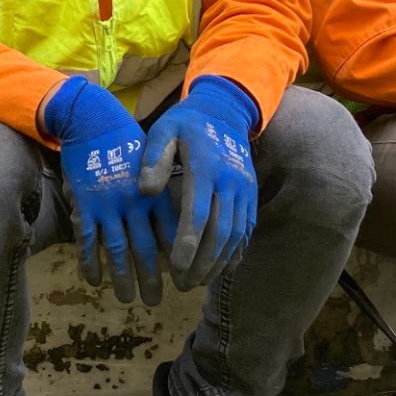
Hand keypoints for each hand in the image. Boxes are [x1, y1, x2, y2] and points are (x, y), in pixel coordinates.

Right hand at [44, 76, 163, 305]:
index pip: (170, 234)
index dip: (178, 259)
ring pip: (116, 251)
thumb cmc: (128, 143)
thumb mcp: (155, 165)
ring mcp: (107, 205)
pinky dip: (89, 262)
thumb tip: (180, 225)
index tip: (183, 280)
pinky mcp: (84, 205)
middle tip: (156, 301)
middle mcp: (134, 202)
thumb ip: (164, 194)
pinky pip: (86, 240)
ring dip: (122, 278)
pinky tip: (94, 280)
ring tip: (127, 298)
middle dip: (150, 279)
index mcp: (155, 193)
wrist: (93, 121)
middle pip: (144, 250)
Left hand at [140, 76, 261, 289]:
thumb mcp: (163, 130)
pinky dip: (237, 251)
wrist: (225, 110)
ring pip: (235, 234)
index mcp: (205, 167)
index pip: (198, 213)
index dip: (189, 243)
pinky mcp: (251, 194)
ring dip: (219, 262)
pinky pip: (247, 228)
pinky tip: (223, 269)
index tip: (177, 268)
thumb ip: (153, 158)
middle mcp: (229, 181)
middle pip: (220, 231)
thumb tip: (144, 190)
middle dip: (203, 262)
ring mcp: (244, 189)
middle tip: (184, 284)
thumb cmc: (186, 123)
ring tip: (199, 282)